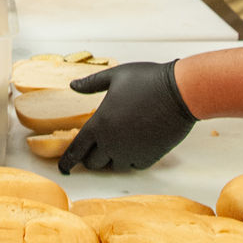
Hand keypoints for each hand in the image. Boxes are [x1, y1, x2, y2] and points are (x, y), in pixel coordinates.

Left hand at [58, 60, 196, 173]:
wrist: (179, 93)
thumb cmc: (147, 80)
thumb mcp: (115, 76)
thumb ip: (91, 83)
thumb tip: (73, 86)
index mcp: (100, 124)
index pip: (77, 149)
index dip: (67, 160)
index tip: (63, 167)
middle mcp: (112, 143)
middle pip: (93, 162)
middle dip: (90, 157)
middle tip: (92, 149)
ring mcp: (131, 153)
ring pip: (112, 166)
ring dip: (109, 159)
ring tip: (113, 145)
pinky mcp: (149, 157)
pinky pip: (132, 166)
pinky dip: (129, 160)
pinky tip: (132, 147)